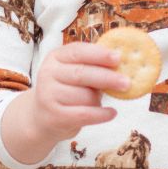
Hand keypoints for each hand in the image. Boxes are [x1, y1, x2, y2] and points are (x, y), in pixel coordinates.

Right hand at [1, 41, 124, 164]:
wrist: (41, 117)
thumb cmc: (65, 90)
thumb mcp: (72, 72)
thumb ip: (92, 66)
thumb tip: (122, 64)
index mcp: (55, 57)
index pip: (78, 51)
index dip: (99, 54)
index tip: (118, 58)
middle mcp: (48, 74)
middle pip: (81, 74)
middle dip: (107, 77)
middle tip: (127, 82)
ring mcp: (49, 95)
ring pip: (84, 96)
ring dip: (99, 99)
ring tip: (102, 101)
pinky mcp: (54, 116)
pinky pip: (84, 114)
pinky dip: (101, 115)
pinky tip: (111, 113)